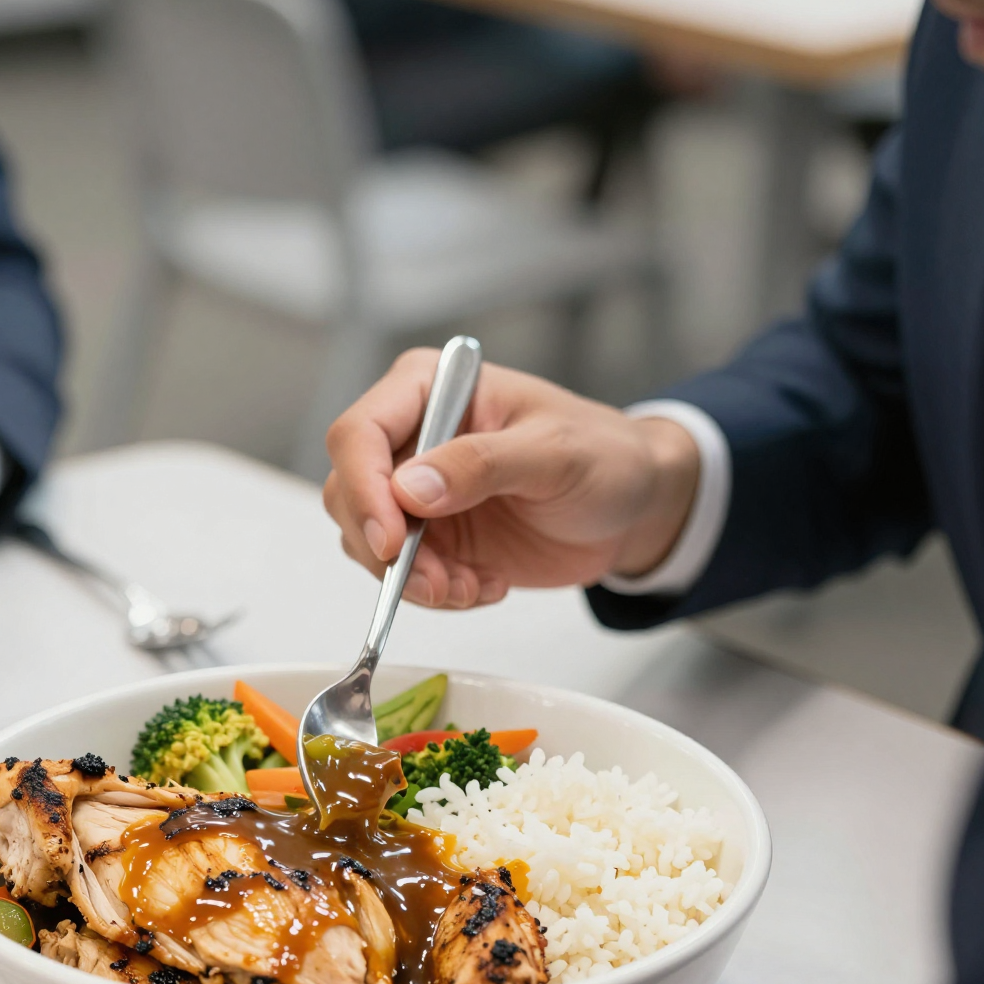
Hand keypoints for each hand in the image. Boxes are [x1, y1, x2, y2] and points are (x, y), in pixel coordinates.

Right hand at [323, 350, 700, 608]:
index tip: (392, 542)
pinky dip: (438, 594)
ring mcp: (415, 492)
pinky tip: (487, 585)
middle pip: (350, 494)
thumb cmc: (605, 457)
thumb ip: (482, 465)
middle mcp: (410, 438)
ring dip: (414, 580)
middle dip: (388, 550)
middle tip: (441, 584)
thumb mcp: (554, 453)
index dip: (364, 491)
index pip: (359, 434)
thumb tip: (410, 489)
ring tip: (474, 587)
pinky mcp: (431, 539)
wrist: (634, 506)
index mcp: (429, 390)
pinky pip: (403, 576)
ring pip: (368, 543)